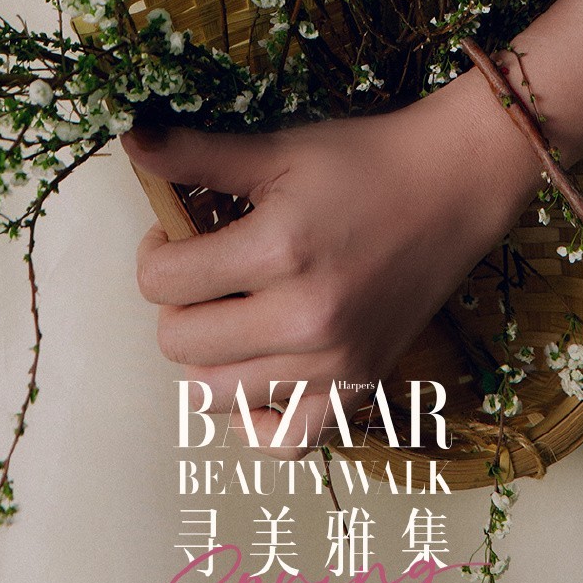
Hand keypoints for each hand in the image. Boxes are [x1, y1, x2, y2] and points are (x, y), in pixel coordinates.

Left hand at [123, 71, 542, 446]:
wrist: (452, 186)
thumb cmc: (363, 161)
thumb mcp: (277, 149)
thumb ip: (197, 153)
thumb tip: (131, 141)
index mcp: (278, 250)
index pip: (162, 282)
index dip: (155, 251)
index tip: (178, 231)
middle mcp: (303, 318)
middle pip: (180, 344)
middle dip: (177, 304)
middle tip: (205, 269)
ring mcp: (333, 362)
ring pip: (215, 397)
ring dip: (206, 356)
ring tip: (230, 312)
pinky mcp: (358, 385)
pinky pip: (286, 440)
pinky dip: (255, 420)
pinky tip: (250, 379)